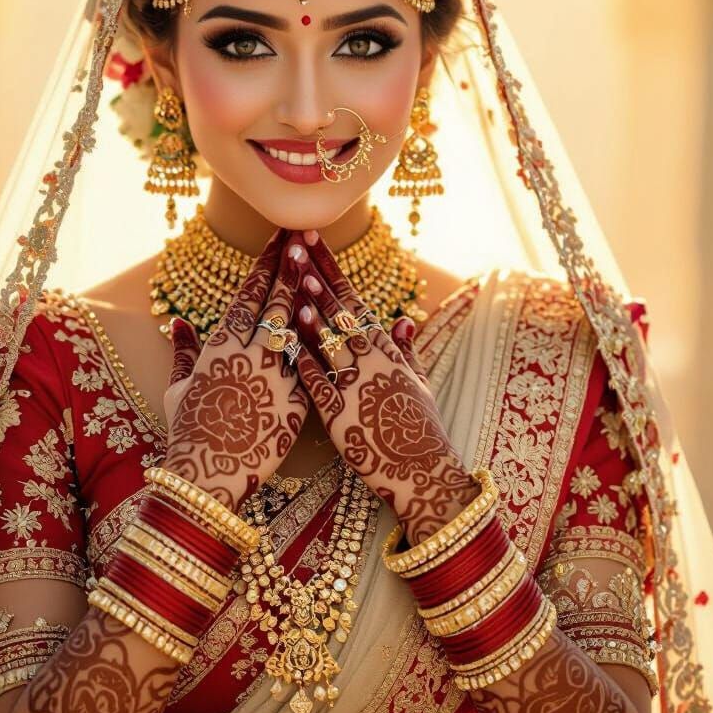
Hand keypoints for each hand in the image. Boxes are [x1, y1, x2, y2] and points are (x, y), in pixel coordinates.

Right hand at [160, 228, 308, 510]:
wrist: (208, 474)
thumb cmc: (189, 432)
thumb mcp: (179, 388)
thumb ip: (182, 352)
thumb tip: (178, 323)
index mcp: (221, 344)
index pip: (249, 293)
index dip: (266, 263)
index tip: (280, 238)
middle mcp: (250, 353)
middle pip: (277, 299)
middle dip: (292, 265)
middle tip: (306, 236)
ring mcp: (276, 375)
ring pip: (299, 326)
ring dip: (311, 295)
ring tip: (323, 266)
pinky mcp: (296, 399)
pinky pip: (313, 364)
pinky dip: (322, 342)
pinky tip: (337, 321)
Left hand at [287, 231, 479, 543]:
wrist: (423, 471)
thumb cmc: (420, 426)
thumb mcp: (418, 383)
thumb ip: (405, 350)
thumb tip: (403, 318)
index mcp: (385, 348)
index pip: (353, 299)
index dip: (330, 269)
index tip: (313, 240)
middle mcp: (371, 360)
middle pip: (338, 311)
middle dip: (315, 276)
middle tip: (294, 245)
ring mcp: (356, 385)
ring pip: (329, 341)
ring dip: (311, 309)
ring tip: (294, 282)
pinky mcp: (341, 415)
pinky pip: (318, 383)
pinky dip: (305, 360)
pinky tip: (289, 341)